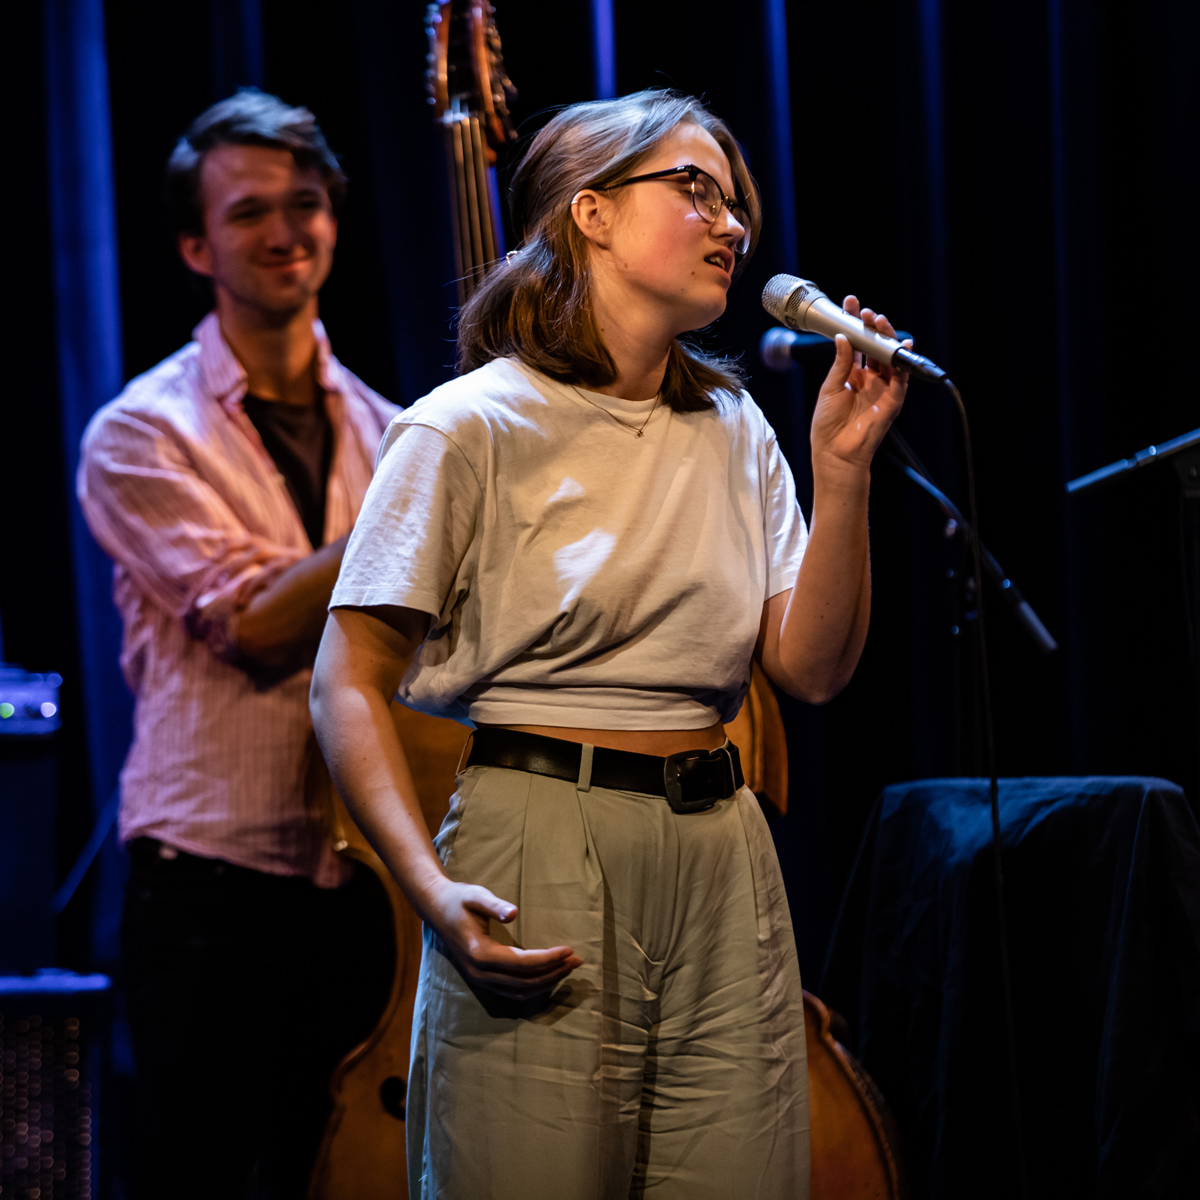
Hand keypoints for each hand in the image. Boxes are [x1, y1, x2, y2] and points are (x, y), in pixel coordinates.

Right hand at [425, 877, 581, 998]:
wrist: (435, 909)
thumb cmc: (458, 899)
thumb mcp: (475, 896)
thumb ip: (494, 905)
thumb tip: (513, 912)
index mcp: (479, 952)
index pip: (522, 963)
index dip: (548, 959)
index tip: (569, 949)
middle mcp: (479, 972)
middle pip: (524, 981)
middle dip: (554, 972)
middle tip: (577, 960)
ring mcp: (479, 979)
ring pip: (519, 991)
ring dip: (547, 982)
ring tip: (568, 969)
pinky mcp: (481, 979)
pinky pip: (511, 991)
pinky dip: (533, 987)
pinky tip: (549, 977)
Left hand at [809, 296, 908, 481]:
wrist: (835, 453)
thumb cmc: (828, 425)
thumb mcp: (830, 388)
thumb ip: (840, 363)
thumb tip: (844, 337)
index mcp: (853, 375)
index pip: (857, 343)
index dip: (855, 323)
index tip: (851, 304)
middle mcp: (870, 379)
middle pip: (875, 347)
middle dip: (872, 327)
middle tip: (865, 313)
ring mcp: (883, 388)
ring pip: (889, 358)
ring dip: (886, 339)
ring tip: (879, 321)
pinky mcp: (893, 400)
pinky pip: (901, 378)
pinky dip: (902, 362)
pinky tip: (900, 346)